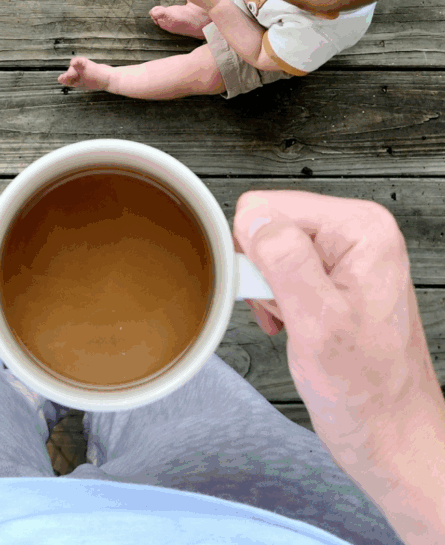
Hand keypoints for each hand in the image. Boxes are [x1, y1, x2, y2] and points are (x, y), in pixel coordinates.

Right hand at [232, 189, 435, 464]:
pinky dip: (276, 297)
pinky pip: (280, 267)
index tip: (269, 294)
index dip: (255, 253)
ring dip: (269, 288)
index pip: (268, 207)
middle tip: (286, 314)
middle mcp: (356, 232)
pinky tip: (294, 322)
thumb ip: (285, 263)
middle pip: (268, 223)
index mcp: (360, 229)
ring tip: (295, 323)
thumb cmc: (368, 394)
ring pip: (269, 247)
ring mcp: (346, 253)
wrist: (391, 435)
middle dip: (262, 271)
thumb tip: (253, 218)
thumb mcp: (319, 326)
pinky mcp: (334, 274)